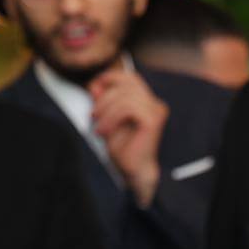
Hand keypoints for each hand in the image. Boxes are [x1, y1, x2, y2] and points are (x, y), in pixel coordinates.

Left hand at [89, 68, 167, 206]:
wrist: (132, 171)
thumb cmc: (123, 148)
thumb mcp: (106, 118)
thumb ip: (102, 100)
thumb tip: (95, 85)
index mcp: (146, 101)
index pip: (129, 78)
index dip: (109, 78)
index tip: (93, 90)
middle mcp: (154, 103)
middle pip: (127, 83)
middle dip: (104, 97)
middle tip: (93, 115)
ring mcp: (155, 110)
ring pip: (125, 96)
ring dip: (106, 111)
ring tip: (99, 129)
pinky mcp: (153, 120)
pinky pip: (128, 108)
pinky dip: (111, 118)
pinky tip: (106, 132)